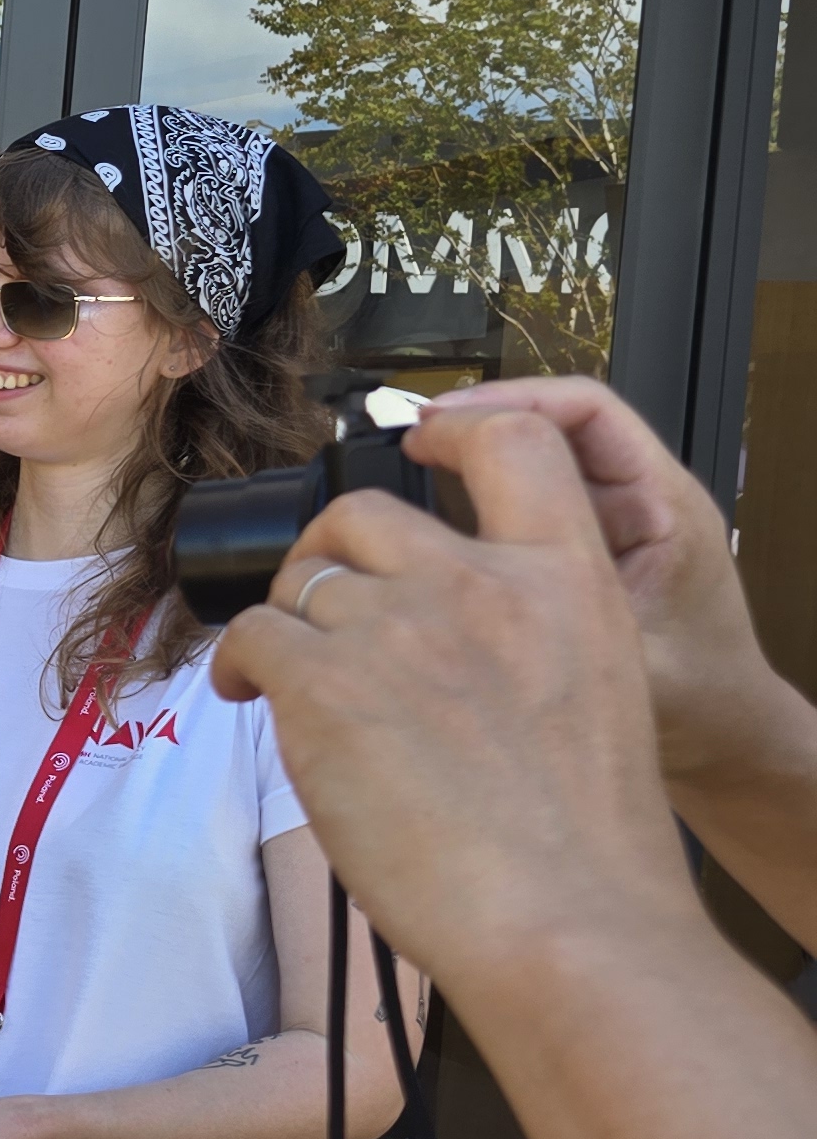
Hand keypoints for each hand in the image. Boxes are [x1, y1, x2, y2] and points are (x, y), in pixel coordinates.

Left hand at [211, 407, 685, 985]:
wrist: (565, 921)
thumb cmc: (580, 839)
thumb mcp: (595, 687)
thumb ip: (528, 626)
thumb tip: (440, 620)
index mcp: (568, 579)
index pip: (516, 440)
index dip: (454, 431)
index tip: (416, 456)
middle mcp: (482, 584)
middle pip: (363, 514)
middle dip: (326, 556)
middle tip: (321, 619)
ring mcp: (400, 628)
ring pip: (299, 584)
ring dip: (286, 628)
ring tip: (293, 687)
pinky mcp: (324, 683)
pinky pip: (251, 636)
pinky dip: (241, 666)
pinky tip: (257, 702)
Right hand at [420, 380, 780, 781]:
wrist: (727, 734)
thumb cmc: (705, 698)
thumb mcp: (628, 663)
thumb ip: (564, 625)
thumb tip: (467, 595)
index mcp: (666, 507)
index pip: (588, 413)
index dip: (508, 405)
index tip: (441, 424)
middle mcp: (639, 501)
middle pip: (554, 426)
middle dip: (479, 423)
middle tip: (412, 437)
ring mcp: (612, 524)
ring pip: (536, 463)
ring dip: (474, 460)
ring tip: (412, 469)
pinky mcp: (587, 550)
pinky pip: (525, 504)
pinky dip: (477, 502)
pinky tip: (433, 523)